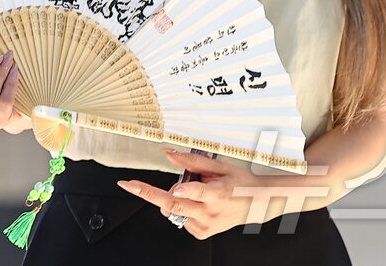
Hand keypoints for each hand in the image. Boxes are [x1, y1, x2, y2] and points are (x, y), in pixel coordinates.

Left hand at [117, 149, 276, 239]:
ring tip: (192, 190)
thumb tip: (169, 153)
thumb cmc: (239, 182)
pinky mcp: (202, 233)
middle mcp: (211, 212)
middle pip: (175, 204)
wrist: (256, 204)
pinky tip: (196, 203)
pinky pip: (180, 218)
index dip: (186, 190)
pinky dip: (182, 207)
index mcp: (218, 193)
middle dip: (149, 194)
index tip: (176, 188)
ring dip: (173, 197)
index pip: (199, 192)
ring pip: (174, 210)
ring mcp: (206, 225)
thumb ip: (192, 161)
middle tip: (129, 185)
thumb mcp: (219, 166)